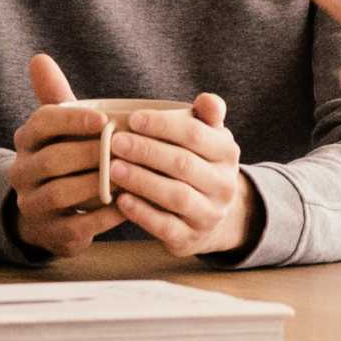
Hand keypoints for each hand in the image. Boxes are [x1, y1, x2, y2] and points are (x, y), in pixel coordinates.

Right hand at [6, 53, 125, 258]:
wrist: (45, 213)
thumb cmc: (62, 159)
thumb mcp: (57, 129)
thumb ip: (55, 96)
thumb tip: (39, 57)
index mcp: (26, 140)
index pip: (42, 122)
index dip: (72, 120)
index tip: (104, 119)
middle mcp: (22, 172)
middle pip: (53, 160)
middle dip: (91, 153)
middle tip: (124, 148)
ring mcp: (32, 205)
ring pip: (61, 193)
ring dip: (97, 184)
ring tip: (129, 176)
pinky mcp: (50, 234)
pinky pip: (75, 226)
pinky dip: (103, 217)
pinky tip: (127, 206)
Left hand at [111, 92, 253, 258]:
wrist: (209, 214)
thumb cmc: (198, 163)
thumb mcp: (207, 136)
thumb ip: (206, 114)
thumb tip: (206, 101)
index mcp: (227, 153)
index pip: (196, 134)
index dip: (163, 125)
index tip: (133, 119)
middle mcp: (224, 185)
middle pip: (184, 164)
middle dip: (146, 151)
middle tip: (115, 142)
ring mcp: (209, 214)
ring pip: (176, 196)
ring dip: (142, 180)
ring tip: (113, 168)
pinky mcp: (190, 239)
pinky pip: (166, 227)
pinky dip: (142, 213)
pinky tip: (121, 200)